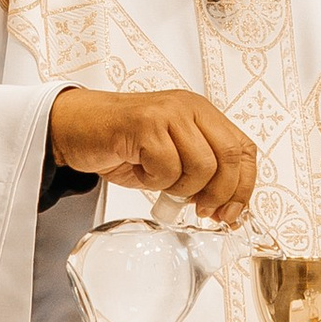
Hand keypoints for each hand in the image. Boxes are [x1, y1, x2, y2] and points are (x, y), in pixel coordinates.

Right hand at [49, 87, 257, 227]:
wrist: (77, 128)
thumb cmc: (124, 144)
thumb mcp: (172, 156)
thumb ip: (202, 172)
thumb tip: (228, 209)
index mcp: (202, 112)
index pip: (244, 150)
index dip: (243, 187)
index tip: (230, 214)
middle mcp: (189, 107)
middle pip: (229, 158)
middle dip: (218, 195)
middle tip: (199, 210)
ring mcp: (167, 113)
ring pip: (201, 167)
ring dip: (181, 189)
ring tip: (159, 182)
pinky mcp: (145, 124)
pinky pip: (167, 169)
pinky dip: (154, 182)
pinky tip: (140, 170)